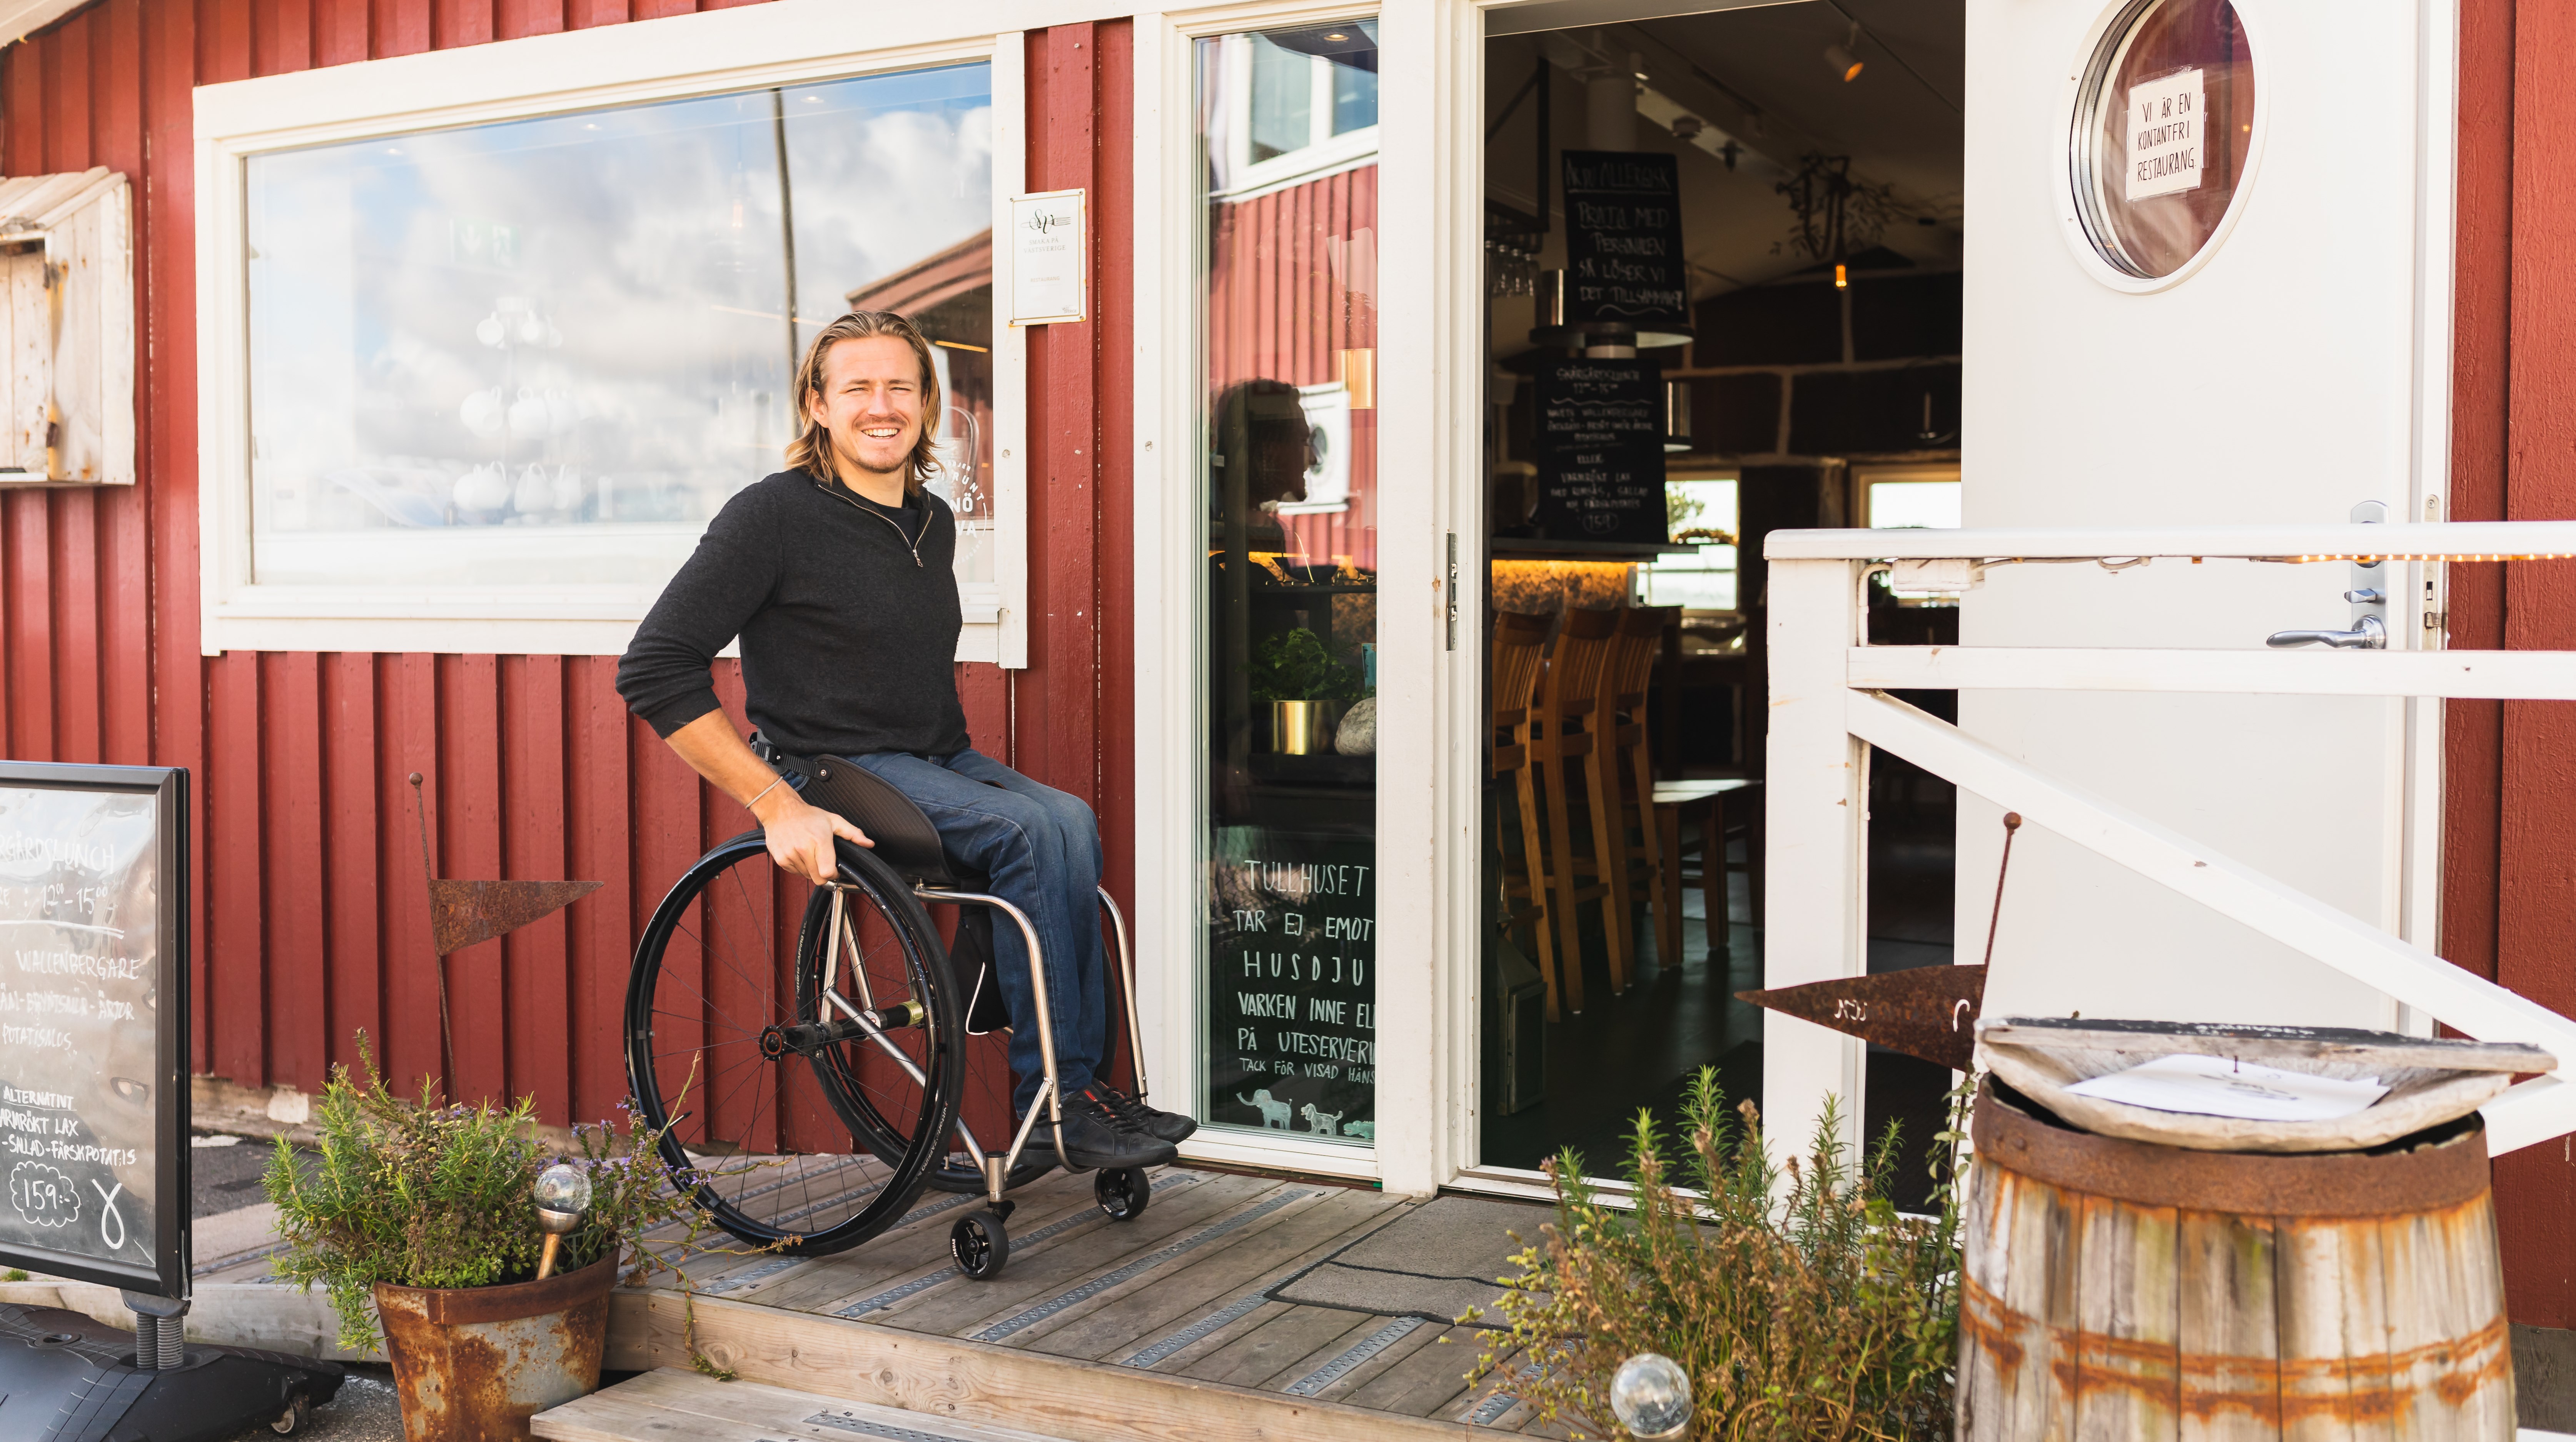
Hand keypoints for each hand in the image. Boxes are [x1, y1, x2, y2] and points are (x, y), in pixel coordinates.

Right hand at [751, 786, 871, 884]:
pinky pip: (795, 873)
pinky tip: (800, 854)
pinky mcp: (781, 859)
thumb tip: (869, 844)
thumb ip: (853, 833)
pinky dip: (800, 867)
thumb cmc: (807, 816)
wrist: (780, 810)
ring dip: (811, 870)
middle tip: (823, 860)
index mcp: (819, 840)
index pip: (828, 872)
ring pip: (807, 876)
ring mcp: (790, 855)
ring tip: (810, 853)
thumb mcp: (833, 820)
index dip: (834, 874)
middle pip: (818, 878)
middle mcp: (803, 849)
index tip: (835, 869)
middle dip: (823, 873)